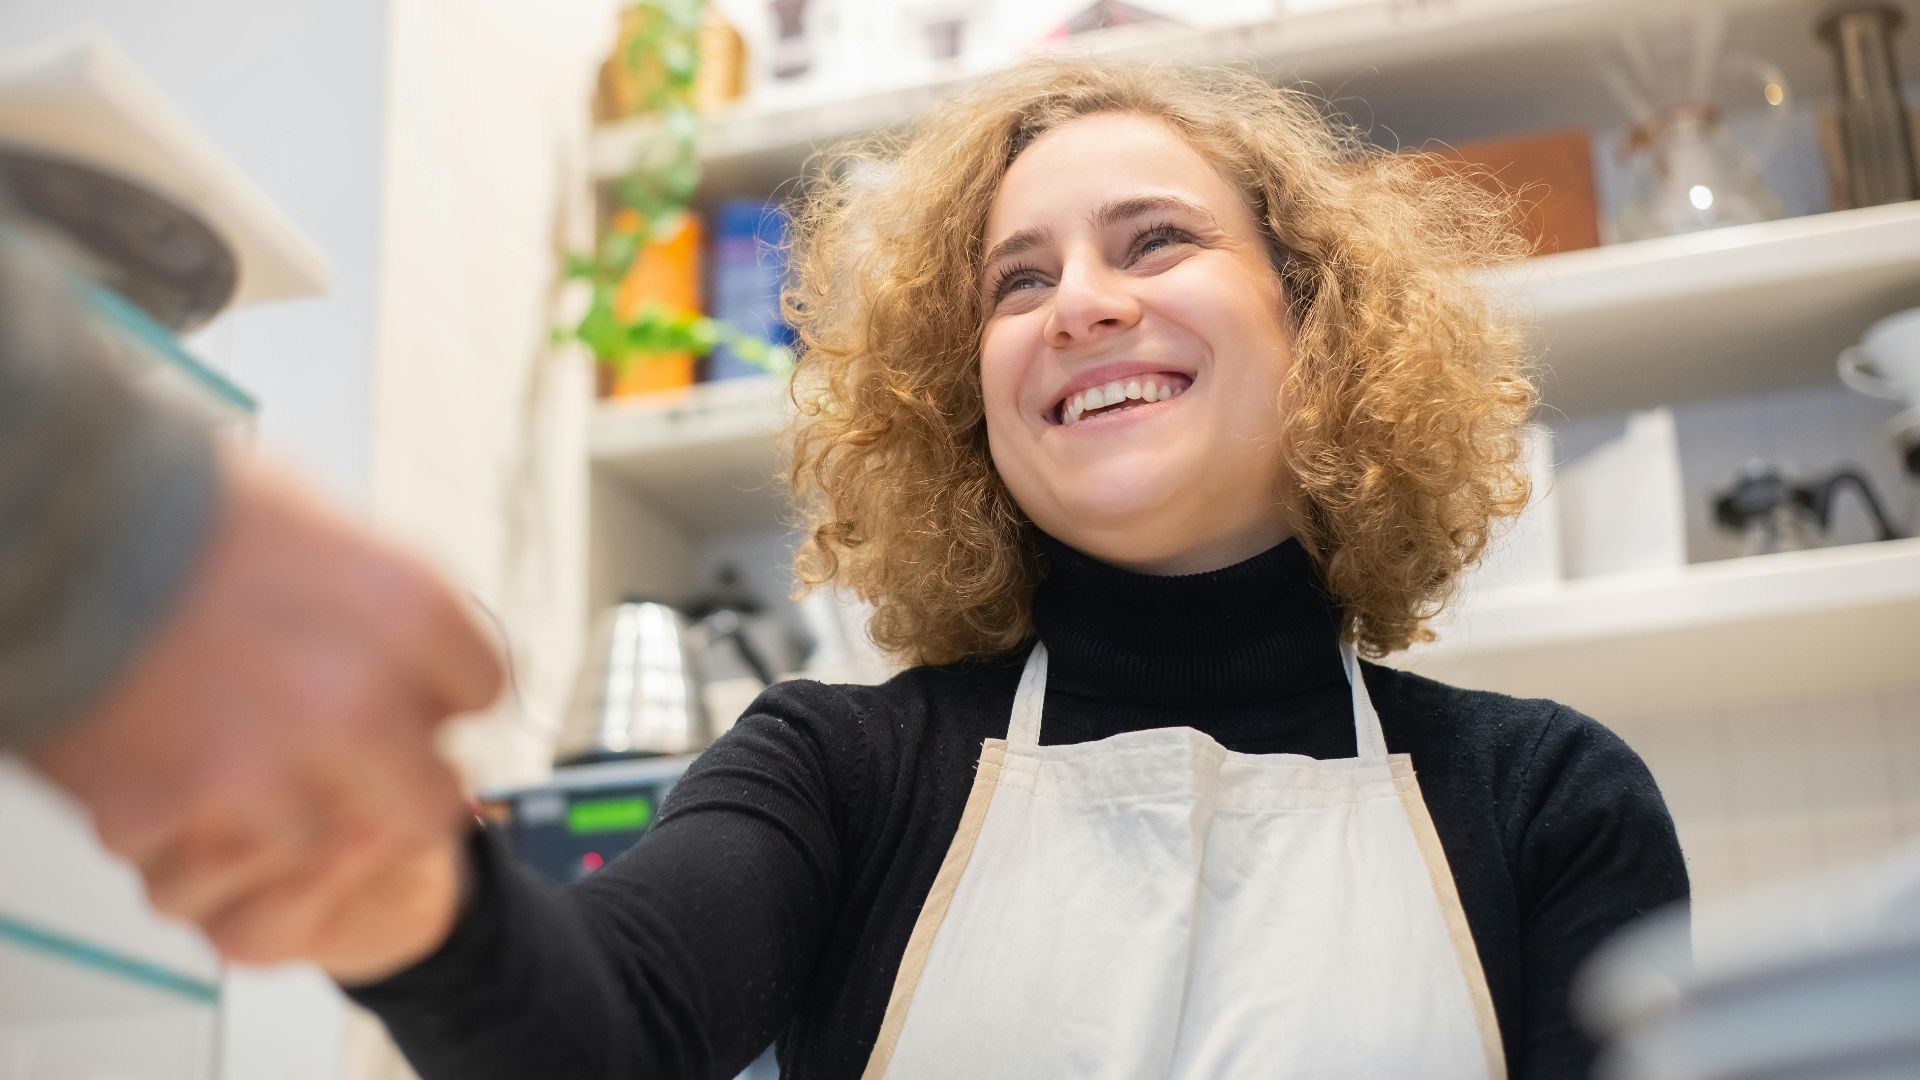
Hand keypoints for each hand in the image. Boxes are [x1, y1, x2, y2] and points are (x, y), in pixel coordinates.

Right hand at [24, 446, 502, 963]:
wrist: (50, 520)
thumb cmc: (181, 505)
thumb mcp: (327, 529)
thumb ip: (390, 607)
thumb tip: (424, 660)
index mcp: (410, 610)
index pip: (483, 694)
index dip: (442, 695)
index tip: (417, 698)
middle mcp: (355, 698)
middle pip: (437, 800)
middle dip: (408, 786)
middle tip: (366, 767)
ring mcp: (263, 766)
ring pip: (336, 843)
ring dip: (303, 812)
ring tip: (253, 757)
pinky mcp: (169, 812)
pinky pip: (223, 857)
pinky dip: (204, 824)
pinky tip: (179, 765)